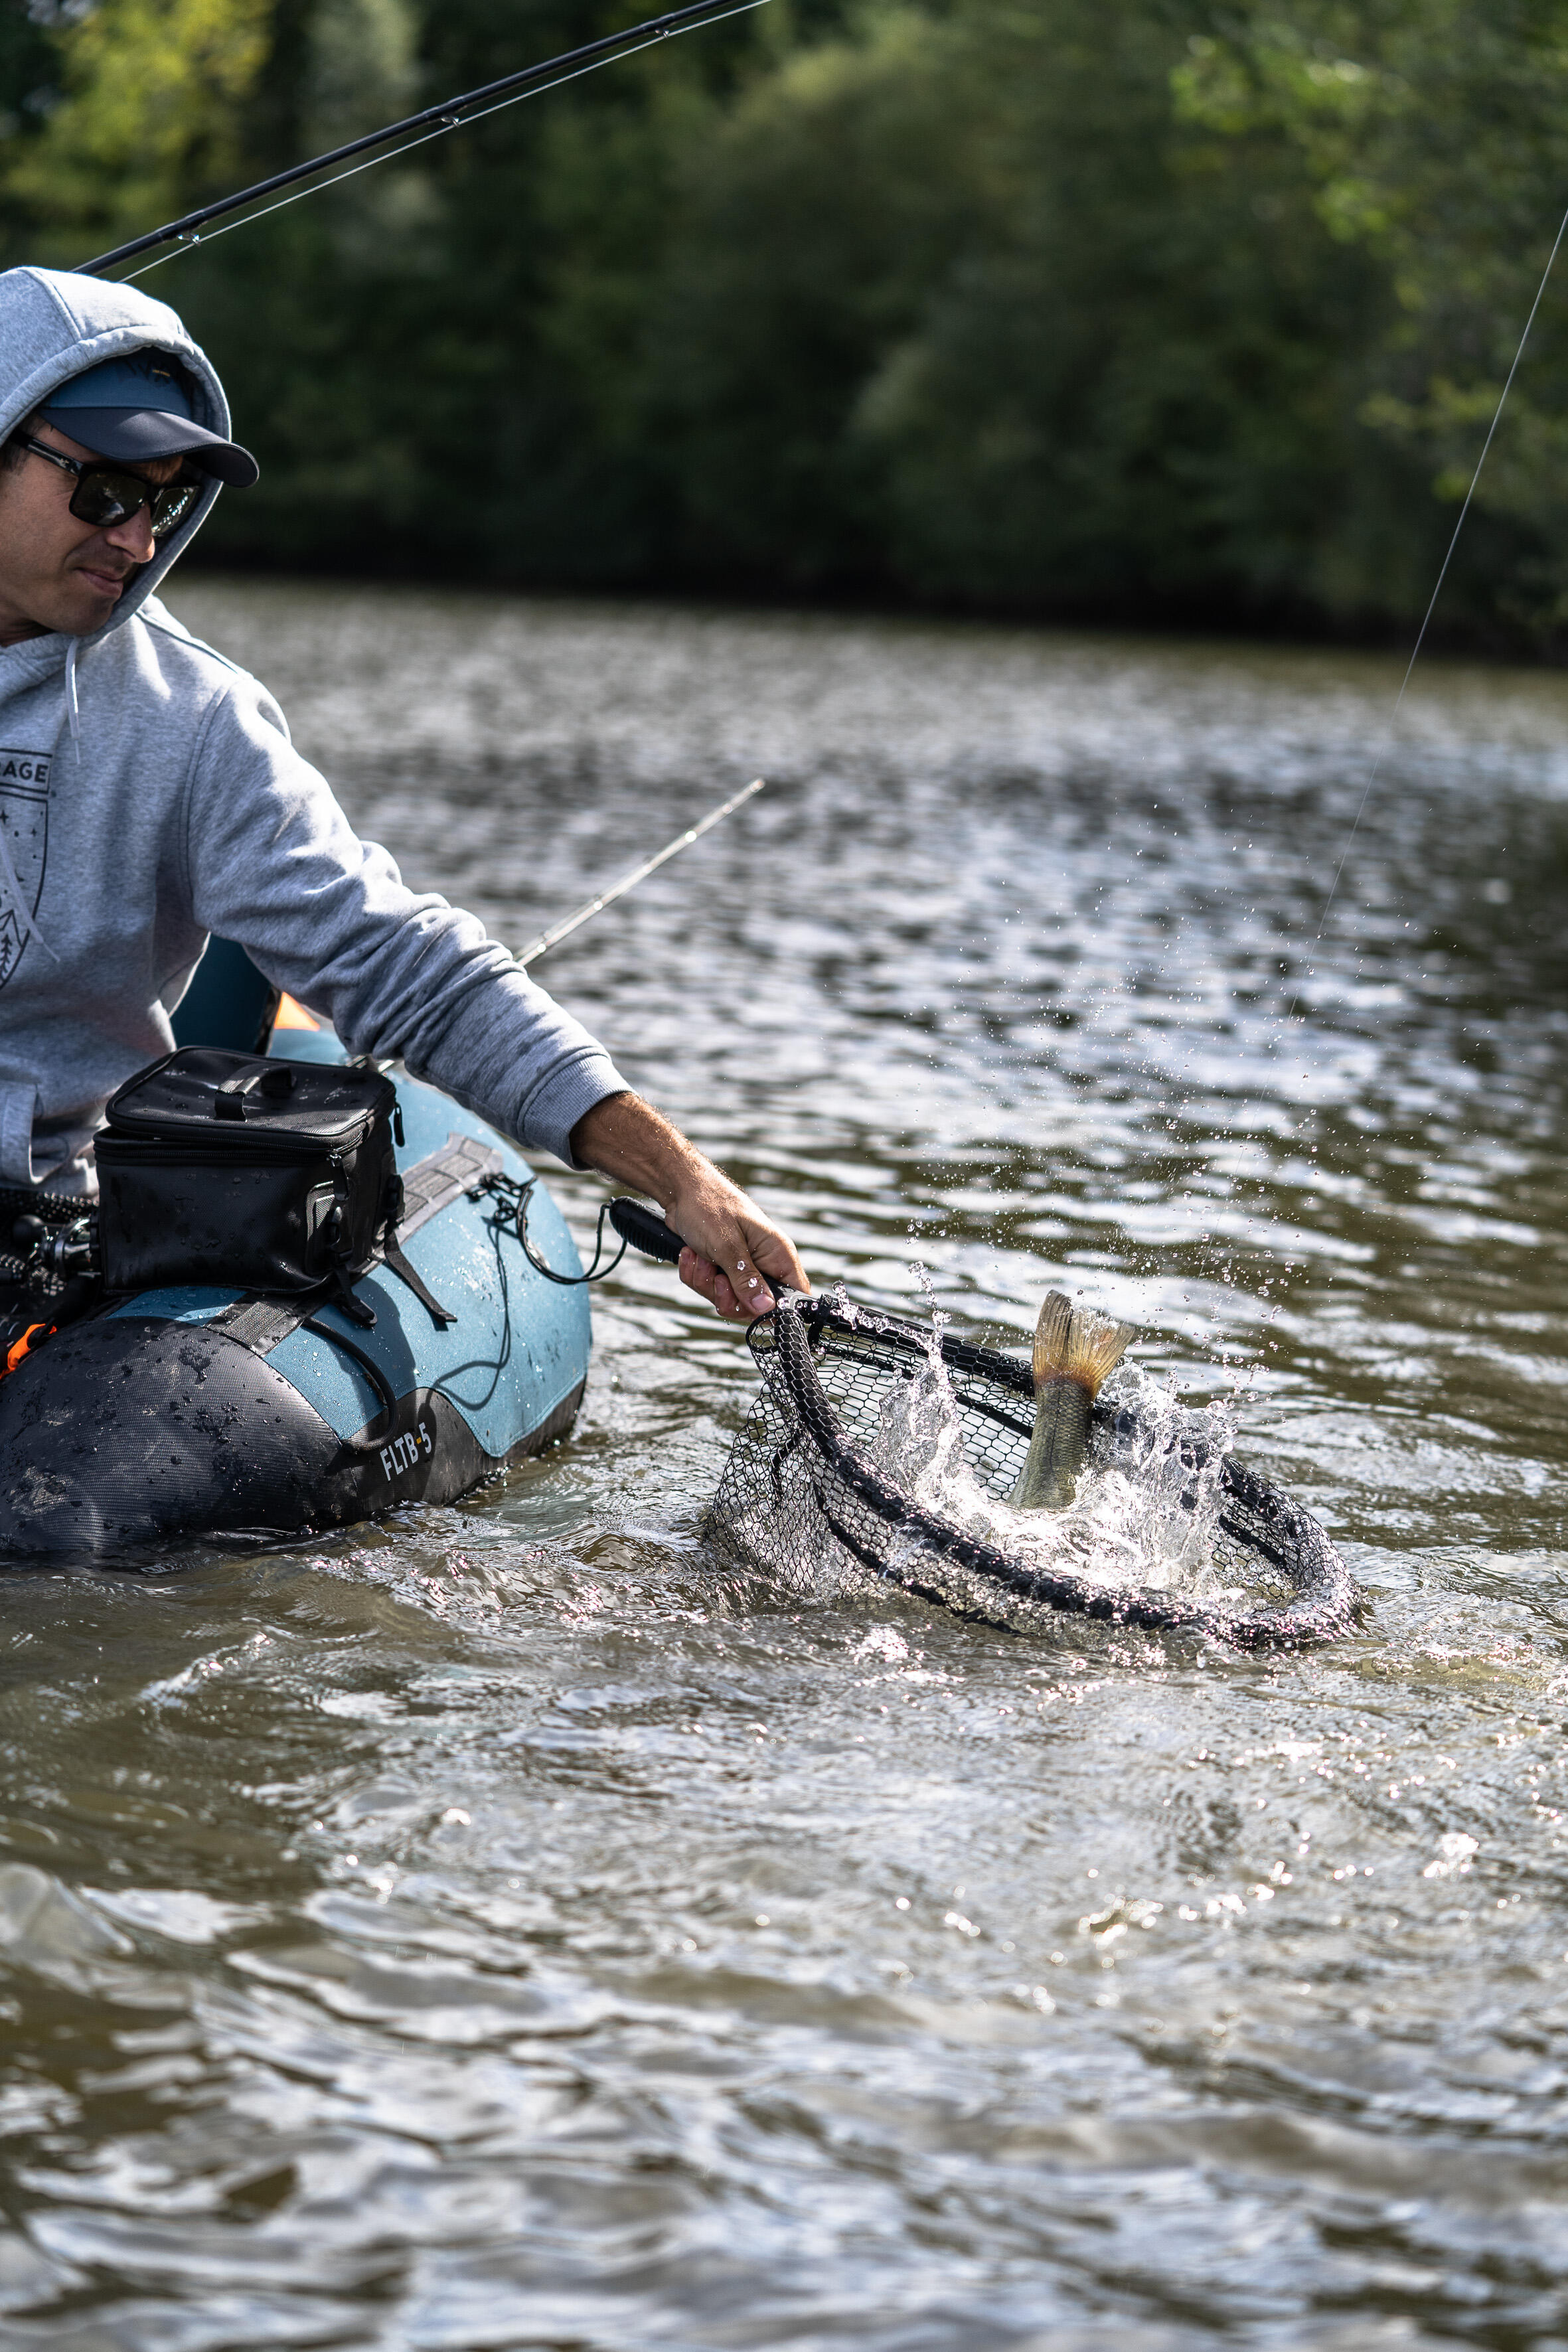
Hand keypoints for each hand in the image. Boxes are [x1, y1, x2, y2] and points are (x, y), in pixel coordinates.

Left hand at [569, 1090, 808, 1320]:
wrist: (679, 1189)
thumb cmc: (709, 1206)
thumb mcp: (727, 1246)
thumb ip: (746, 1279)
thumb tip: (766, 1309)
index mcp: (777, 1254)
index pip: (794, 1294)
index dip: (776, 1309)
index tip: (749, 1307)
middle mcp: (763, 1262)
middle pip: (755, 1305)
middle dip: (729, 1296)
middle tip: (716, 1279)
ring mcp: (741, 1266)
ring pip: (729, 1299)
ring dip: (706, 1283)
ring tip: (698, 1257)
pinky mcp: (721, 1267)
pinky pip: (711, 1288)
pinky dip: (696, 1275)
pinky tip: (690, 1254)